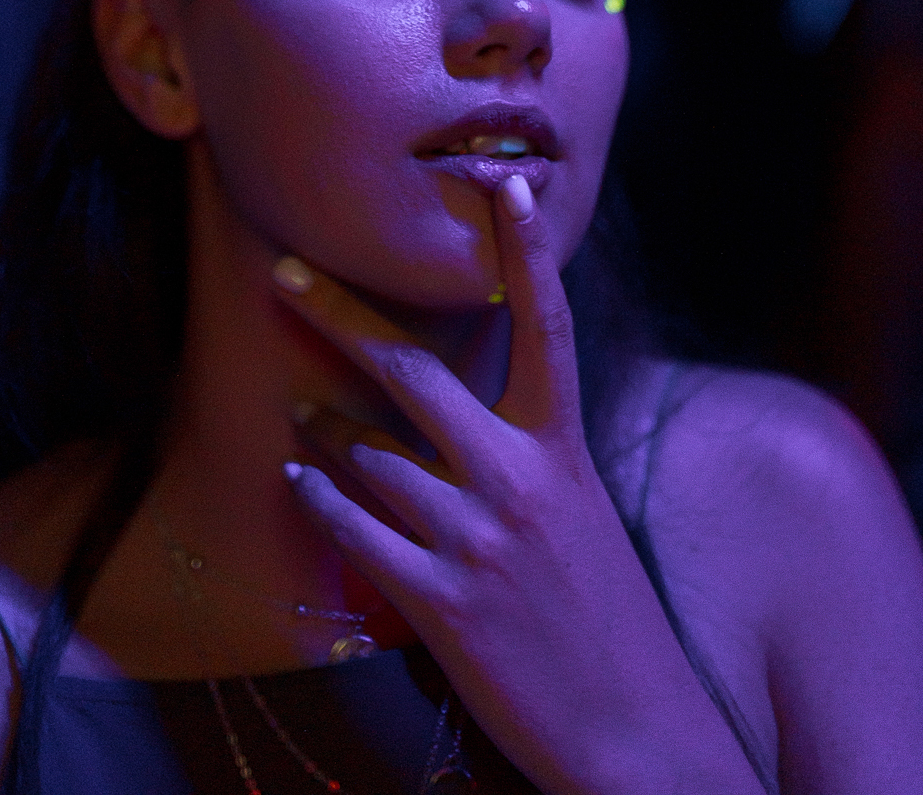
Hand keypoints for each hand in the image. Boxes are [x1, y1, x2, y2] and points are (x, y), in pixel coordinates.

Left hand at [271, 178, 759, 794]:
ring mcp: (477, 538)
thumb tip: (464, 430)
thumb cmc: (611, 627)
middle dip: (340, 316)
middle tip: (284, 272)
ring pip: (372, 452)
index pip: (548, 326)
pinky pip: (358, 530)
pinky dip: (322, 498)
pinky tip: (301, 480)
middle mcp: (519, 479)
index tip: (511, 183)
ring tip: (296, 410)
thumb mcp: (584, 522)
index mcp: (564, 451)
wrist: (638, 739)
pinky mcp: (442, 602)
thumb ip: (531, 466)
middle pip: (416, 371)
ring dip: (322, 427)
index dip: (529, 251)